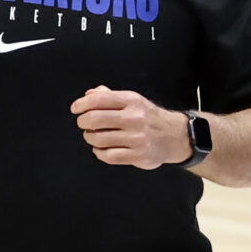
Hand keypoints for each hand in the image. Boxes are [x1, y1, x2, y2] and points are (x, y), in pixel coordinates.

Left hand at [70, 85, 190, 168]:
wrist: (175, 136)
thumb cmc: (147, 117)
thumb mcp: (131, 101)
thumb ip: (108, 96)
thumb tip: (88, 95)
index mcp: (131, 100)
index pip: (99, 99)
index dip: (82, 104)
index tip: (75, 109)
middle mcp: (135, 118)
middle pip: (94, 119)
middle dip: (83, 122)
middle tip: (83, 124)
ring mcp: (137, 138)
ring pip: (99, 139)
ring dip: (90, 138)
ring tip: (93, 136)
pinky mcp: (139, 156)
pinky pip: (108, 156)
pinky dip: (99, 152)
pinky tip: (101, 149)